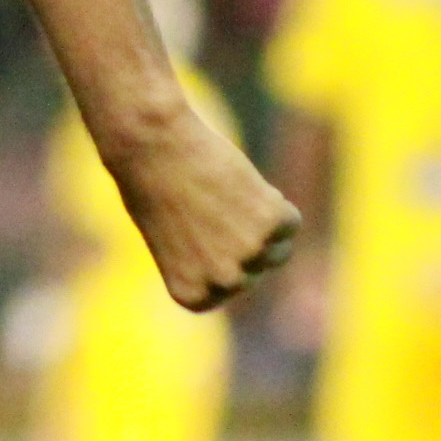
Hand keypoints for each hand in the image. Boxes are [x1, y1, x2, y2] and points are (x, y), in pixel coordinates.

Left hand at [107, 106, 301, 310]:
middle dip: (243, 237)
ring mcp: (251, 255)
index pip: (231, 285)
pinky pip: (289, 217)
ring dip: (262, 220)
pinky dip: (272, 199)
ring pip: (279, 245)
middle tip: (207, 205)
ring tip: (221, 194)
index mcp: (193, 296)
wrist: (151, 144)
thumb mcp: (171, 242)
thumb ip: (207, 263)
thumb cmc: (152, 187)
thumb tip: (248, 264)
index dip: (221, 252)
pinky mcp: (273, 223)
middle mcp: (226, 283)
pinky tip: (237, 182)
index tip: (193, 228)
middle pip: (258, 268)